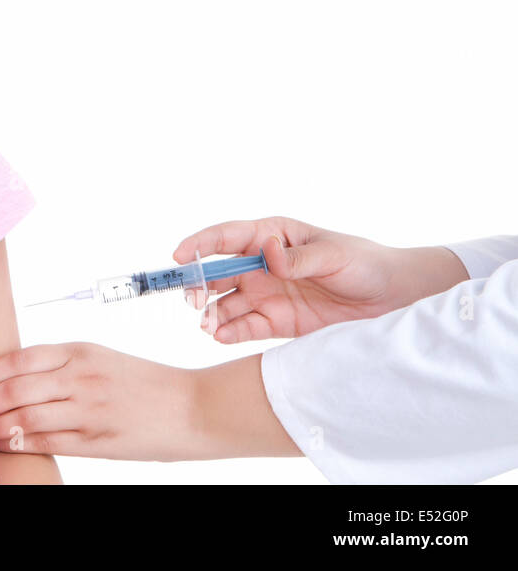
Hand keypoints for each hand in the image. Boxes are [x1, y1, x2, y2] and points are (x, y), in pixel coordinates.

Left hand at [0, 342, 199, 460]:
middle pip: (13, 388)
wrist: (192, 407)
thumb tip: (15, 375)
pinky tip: (0, 444)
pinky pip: (45, 442)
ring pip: (23, 417)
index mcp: (79, 351)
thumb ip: (61, 364)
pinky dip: (16, 444)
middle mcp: (79, 377)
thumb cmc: (143, 382)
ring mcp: (87, 410)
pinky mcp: (96, 441)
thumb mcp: (100, 358)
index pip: (17, 359)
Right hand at [173, 215, 467, 341]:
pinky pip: (243, 327)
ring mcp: (265, 294)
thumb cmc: (364, 263)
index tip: (178, 256)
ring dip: (210, 313)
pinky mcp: (275, 321)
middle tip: (192, 300)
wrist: (392, 300)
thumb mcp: (335, 255)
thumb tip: (268, 250)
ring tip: (207, 325)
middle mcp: (260, 264)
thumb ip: (298, 257)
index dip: (199, 244)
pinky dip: (227, 332)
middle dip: (197, 284)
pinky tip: (220, 336)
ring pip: (224, 303)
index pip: (226, 237)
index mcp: (271, 235)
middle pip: (215, 272)